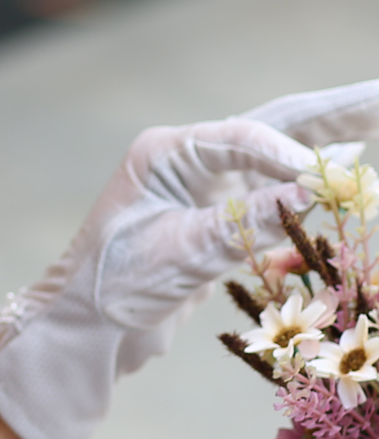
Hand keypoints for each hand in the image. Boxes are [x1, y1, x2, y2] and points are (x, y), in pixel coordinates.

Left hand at [0, 81, 378, 438]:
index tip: (332, 175)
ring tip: (373, 119)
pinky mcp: (211, 218)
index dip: (290, 154)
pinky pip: (267, 194)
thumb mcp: (179, 253)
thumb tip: (309, 191)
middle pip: (268, 127)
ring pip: (273, 157)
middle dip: (329, 114)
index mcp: (165, 153)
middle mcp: (185, 160)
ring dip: (323, 142)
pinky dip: (303, 187)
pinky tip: (336, 173)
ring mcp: (200, 187)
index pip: (241, 137)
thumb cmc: (115, 284)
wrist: (88, 325)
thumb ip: (243, 222)